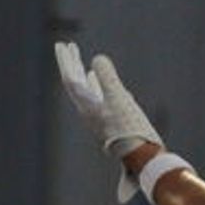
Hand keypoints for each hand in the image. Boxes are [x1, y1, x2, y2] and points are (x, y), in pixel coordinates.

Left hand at [53, 39, 164, 198]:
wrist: (142, 158)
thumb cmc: (130, 130)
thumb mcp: (118, 98)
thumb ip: (107, 77)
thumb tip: (97, 59)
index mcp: (87, 107)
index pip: (70, 79)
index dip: (66, 61)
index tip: (61, 45)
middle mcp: (91, 113)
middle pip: (77, 85)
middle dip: (73, 65)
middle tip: (69, 47)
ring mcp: (102, 119)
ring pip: (90, 93)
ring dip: (86, 76)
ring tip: (83, 66)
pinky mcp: (113, 124)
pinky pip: (104, 102)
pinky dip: (103, 89)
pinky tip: (107, 87)